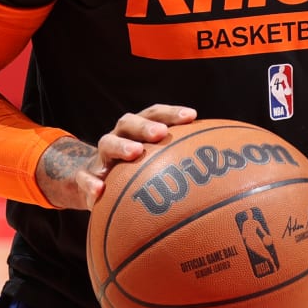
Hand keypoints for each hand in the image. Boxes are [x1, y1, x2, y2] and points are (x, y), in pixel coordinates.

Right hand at [34, 104, 196, 209]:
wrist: (90, 182)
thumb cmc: (133, 173)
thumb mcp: (153, 167)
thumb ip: (178, 167)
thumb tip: (222, 181)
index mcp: (137, 131)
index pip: (154, 114)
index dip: (172, 113)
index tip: (192, 116)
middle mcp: (119, 138)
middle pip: (129, 122)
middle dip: (145, 125)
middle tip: (161, 133)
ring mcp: (100, 157)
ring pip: (106, 143)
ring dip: (121, 146)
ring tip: (135, 153)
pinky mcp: (85, 178)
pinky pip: (84, 179)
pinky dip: (91, 185)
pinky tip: (99, 194)